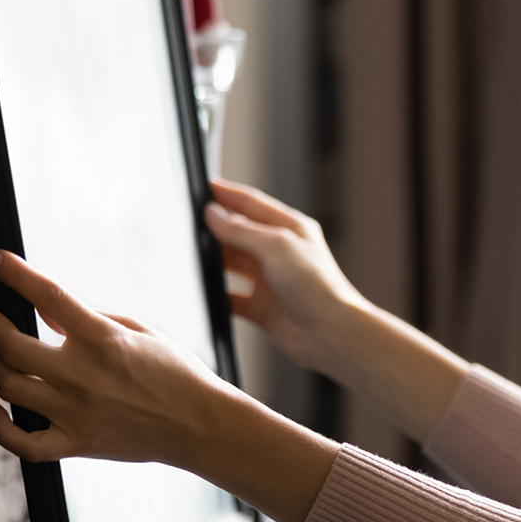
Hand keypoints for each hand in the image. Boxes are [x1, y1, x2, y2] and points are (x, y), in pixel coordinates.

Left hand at [0, 250, 233, 469]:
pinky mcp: (76, 442)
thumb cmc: (180, 378)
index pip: (46, 295)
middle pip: (7, 343)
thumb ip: (92, 320)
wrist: (201, 425)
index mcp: (103, 339)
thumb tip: (51, 314)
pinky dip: (0, 426)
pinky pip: (22, 441)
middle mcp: (83, 375)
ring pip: (5, 385)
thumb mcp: (141, 331)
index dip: (13, 273)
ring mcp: (75, 412)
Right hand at [204, 180, 362, 374]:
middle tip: (188, 222)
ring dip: (214, 261)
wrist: (332, 334)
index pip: (252, 204)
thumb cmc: (318, 287)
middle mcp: (280, 253)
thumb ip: (242, 231)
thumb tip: (213, 215)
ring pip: (232, 265)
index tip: (203, 187)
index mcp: (291, 229)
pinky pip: (231, 298)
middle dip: (215, 228)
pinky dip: (217, 296)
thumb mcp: (277, 247)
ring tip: (190, 254)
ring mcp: (270, 281)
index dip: (227, 194)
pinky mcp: (262, 308)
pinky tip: (204, 291)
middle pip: (239, 234)